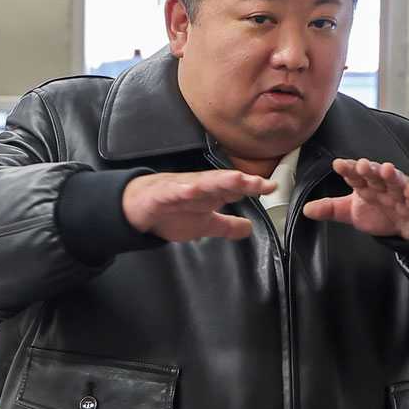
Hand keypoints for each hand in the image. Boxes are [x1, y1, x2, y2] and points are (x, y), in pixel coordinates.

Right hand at [122, 170, 275, 242]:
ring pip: (202, 182)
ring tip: (235, 179)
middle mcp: (199, 188)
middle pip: (223, 182)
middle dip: (241, 181)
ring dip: (219, 180)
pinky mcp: (162, 194)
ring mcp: (181, 189)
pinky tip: (192, 189)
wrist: (137, 208)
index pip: (235, 189)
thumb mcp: (205, 224)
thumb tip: (249, 229)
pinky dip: (182, 189)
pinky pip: (173, 192)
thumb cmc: (171, 212)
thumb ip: (227, 226)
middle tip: (258, 181)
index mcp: (211, 194)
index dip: (253, 187)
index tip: (271, 186)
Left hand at [303, 159, 408, 239]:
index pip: (355, 175)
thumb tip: (306, 210)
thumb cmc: (382, 212)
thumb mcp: (353, 213)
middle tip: (362, 164)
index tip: (338, 164)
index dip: (348, 169)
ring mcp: (401, 193)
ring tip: (387, 169)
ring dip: (392, 175)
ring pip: (396, 182)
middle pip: (375, 175)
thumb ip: (331, 209)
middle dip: (369, 169)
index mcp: (366, 185)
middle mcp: (383, 185)